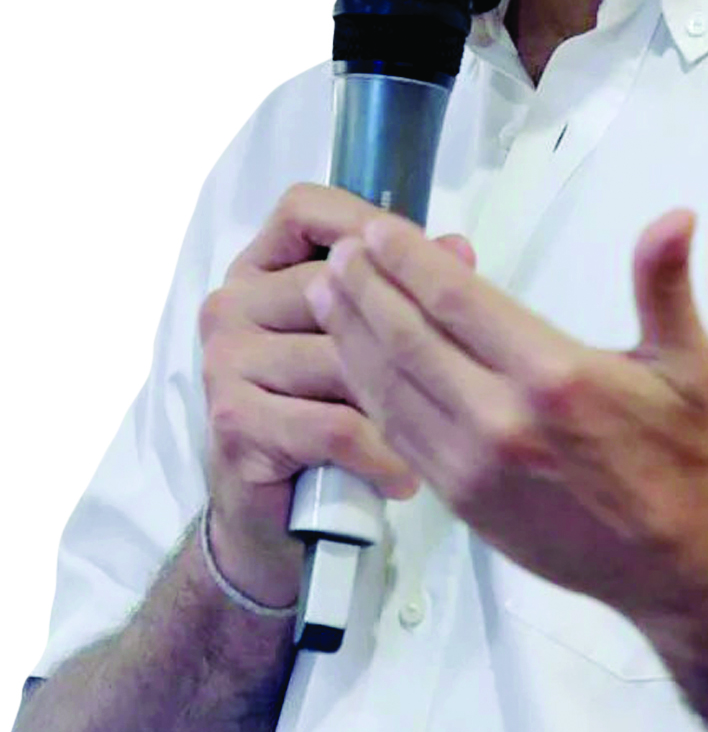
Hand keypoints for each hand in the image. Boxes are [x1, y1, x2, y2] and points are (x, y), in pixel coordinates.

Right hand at [199, 183, 472, 607]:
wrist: (272, 521)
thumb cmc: (325, 420)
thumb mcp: (365, 346)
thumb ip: (401, 291)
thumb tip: (459, 250)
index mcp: (257, 271)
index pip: (305, 210)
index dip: (369, 223)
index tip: (424, 256)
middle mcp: (230, 307)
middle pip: (335, 286)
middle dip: (403, 328)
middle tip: (459, 372)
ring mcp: (225, 364)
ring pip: (342, 357)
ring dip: (398, 402)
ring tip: (439, 434)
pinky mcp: (237, 424)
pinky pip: (333, 425)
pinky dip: (379, 454)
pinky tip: (404, 477)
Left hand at [305, 207, 707, 620]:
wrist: (677, 564)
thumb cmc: (686, 456)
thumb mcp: (689, 364)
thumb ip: (665, 284)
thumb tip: (676, 214)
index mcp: (554, 375)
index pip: (459, 302)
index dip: (410, 262)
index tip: (380, 231)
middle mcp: (502, 420)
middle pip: (408, 339)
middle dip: (366, 290)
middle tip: (338, 252)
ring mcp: (474, 466)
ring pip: (392, 388)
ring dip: (352, 337)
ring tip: (327, 294)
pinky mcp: (462, 501)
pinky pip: (399, 436)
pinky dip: (367, 392)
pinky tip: (353, 363)